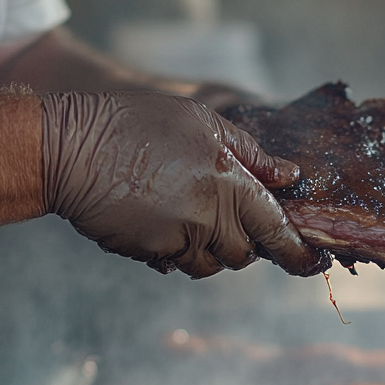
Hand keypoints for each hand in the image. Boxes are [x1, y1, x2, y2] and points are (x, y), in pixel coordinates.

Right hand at [40, 91, 328, 277]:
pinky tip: (162, 219)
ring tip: (190, 210)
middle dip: (246, 241)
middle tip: (228, 212)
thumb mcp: (200, 121)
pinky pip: (178, 264)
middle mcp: (209, 220)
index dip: (300, 253)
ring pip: (212, 264)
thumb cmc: (135, 123)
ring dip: (212, 248)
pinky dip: (180, 250)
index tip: (315, 262)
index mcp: (230, 184)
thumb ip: (250, 152)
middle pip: (246, 255)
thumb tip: (288, 176)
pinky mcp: (150, 254)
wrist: (68, 149)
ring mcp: (178, 242)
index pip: (278, 231)